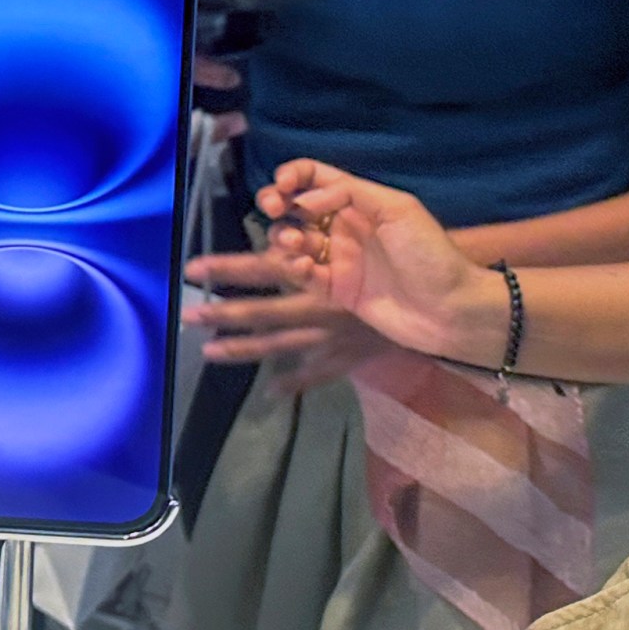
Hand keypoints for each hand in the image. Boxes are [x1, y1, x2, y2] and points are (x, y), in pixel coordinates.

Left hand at [181, 247, 388, 388]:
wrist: (439, 300)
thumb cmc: (392, 262)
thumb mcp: (349, 247)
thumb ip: (310, 246)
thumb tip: (272, 238)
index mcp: (320, 275)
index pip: (263, 267)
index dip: (227, 268)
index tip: (193, 268)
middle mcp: (318, 309)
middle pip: (263, 313)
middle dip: (224, 315)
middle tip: (188, 317)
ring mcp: (331, 339)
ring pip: (279, 346)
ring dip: (243, 349)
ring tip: (209, 352)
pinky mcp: (348, 358)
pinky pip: (316, 374)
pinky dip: (293, 383)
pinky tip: (272, 391)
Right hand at [256, 159, 498, 362]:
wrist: (450, 310)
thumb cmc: (430, 254)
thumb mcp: (397, 209)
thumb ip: (349, 193)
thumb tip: (303, 199)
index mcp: (358, 202)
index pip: (314, 178)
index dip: (292, 175)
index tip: (283, 186)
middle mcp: (342, 226)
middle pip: (293, 207)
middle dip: (275, 203)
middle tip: (273, 208)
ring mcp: (336, 258)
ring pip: (290, 240)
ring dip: (283, 237)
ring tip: (296, 244)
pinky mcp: (333, 290)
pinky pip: (300, 274)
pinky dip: (294, 268)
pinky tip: (306, 268)